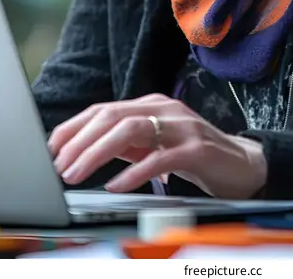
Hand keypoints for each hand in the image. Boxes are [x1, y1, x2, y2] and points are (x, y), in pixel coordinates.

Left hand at [48, 94, 267, 198]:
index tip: (51, 147)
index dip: (74, 127)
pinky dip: (134, 172)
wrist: (242, 165)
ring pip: (132, 129)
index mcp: (151, 105)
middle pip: (113, 115)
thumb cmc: (192, 155)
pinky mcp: (197, 149)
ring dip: (98, 152)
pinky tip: (116, 186)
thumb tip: (80, 150)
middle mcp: (164, 109)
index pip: (104, 109)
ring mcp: (182, 126)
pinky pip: (160, 157)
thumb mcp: (152, 145)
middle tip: (59, 165)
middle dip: (80, 140)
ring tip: (78, 173)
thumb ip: (123, 144)